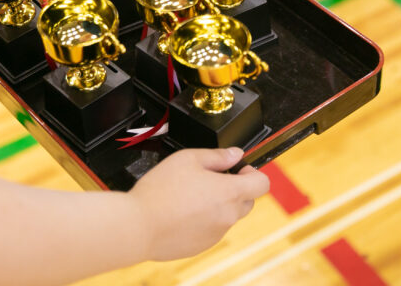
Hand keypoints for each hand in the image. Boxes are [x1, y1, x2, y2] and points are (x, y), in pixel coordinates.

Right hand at [128, 147, 269, 260]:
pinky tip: (183, 212)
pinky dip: (204, 221)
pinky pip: (212, 229)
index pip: (262, 183)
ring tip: (191, 196)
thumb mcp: (188, 158)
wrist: (138, 226)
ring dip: (218, 205)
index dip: (253, 173)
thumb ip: (217, 155)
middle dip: (235, 189)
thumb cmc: (161, 190)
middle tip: (211, 180)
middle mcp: (228, 216)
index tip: (238, 169)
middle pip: (247, 201)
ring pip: (228, 216)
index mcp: (229, 192)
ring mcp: (216, 233)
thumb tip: (235, 154)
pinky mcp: (203, 245)